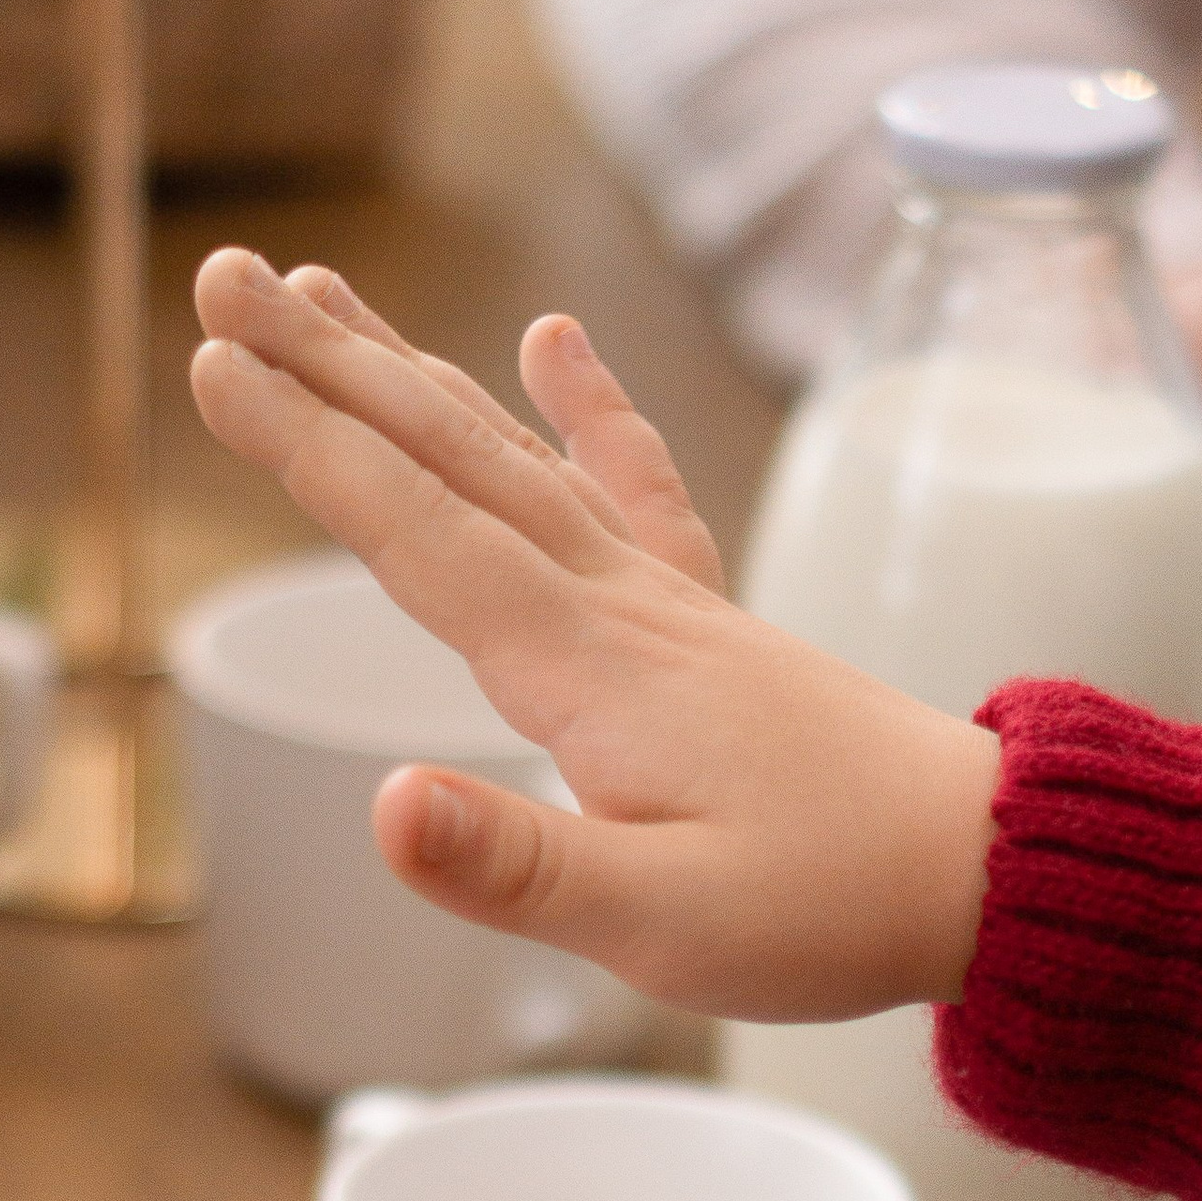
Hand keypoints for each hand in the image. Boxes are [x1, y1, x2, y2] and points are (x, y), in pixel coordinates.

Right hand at [190, 250, 1000, 1018]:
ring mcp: (668, 605)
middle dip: (328, 370)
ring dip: (414, 372)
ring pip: (517, 457)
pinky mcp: (710, 626)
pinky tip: (553, 339)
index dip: (307, 448)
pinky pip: (634, 489)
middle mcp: (619, 607)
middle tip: (226, 278)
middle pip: (452, 459)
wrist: (991, 870)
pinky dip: (589, 409)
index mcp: (586, 669)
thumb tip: (385, 806)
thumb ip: (515, 866)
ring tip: (325, 290)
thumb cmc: (828, 908)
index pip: (417, 534)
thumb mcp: (656, 922)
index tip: (210, 363)